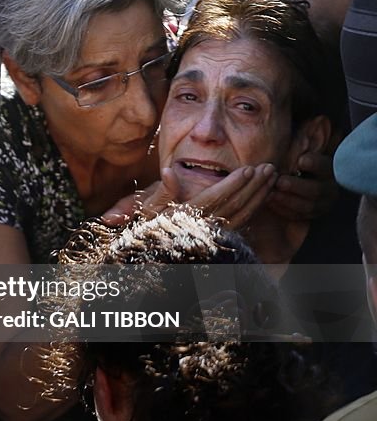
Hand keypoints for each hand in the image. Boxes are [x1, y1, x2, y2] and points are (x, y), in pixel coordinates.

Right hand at [102, 164, 277, 229]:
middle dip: (254, 186)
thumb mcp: (148, 207)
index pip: (215, 198)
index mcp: (186, 217)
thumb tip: (168, 171)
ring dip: (259, 196)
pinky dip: (255, 209)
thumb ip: (162, 191)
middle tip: (269, 168)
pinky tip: (264, 196)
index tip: (249, 169)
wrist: (150, 253)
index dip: (233, 183)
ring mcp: (213, 236)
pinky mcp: (219, 240)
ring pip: (242, 215)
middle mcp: (202, 227)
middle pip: (234, 205)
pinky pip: (242, 224)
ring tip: (272, 178)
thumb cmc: (148, 226)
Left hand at [267, 150, 337, 221]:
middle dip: (297, 186)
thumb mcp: (296, 153)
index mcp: (328, 169)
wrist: (294, 184)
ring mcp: (323, 203)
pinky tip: (269, 203)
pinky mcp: (312, 215)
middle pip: (317, 189)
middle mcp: (329, 187)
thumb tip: (281, 127)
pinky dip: (284, 210)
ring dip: (288, 200)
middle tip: (280, 181)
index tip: (301, 160)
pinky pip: (299, 216)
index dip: (315, 163)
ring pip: (308, 206)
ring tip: (270, 194)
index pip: (326, 165)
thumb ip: (293, 146)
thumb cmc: (292, 163)